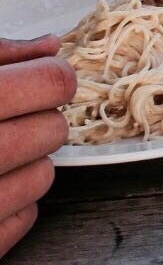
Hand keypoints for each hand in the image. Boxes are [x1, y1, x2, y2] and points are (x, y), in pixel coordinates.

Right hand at [0, 36, 74, 258]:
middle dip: (39, 121)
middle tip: (6, 121)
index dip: (51, 79)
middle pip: (55, 129)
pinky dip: (13, 203)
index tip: (40, 82)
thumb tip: (48, 46)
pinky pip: (25, 219)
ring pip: (46, 176)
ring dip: (27, 163)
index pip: (53, 82)